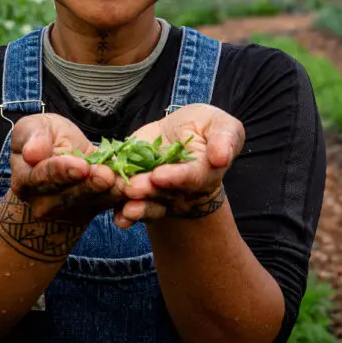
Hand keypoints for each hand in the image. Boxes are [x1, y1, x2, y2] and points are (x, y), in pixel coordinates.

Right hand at [9, 113, 126, 223]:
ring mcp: (66, 211)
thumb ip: (33, 137)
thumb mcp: (33, 127)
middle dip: (87, 186)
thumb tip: (31, 153)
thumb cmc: (44, 138)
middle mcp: (42, 202)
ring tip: (120, 181)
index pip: (41, 177)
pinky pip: (104, 206)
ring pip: (88, 203)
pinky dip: (117, 197)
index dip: (61, 171)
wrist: (59, 156)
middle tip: (105, 175)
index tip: (80, 165)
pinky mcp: (88, 211)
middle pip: (66, 196)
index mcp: (25, 180)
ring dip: (105, 193)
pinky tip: (128, 186)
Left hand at [115, 105, 244, 228]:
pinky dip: (122, 213)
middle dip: (149, 192)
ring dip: (136, 209)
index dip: (176, 177)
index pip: (191, 178)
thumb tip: (222, 157)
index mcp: (204, 173)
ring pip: (148, 206)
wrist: (180, 134)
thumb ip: (225, 139)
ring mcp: (160, 195)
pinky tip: (116, 217)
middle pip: (166, 194)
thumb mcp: (220, 125)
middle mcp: (183, 191)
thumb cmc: (204, 127)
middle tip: (133, 188)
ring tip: (124, 209)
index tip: (159, 175)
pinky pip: (132, 206)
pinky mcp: (140, 192)